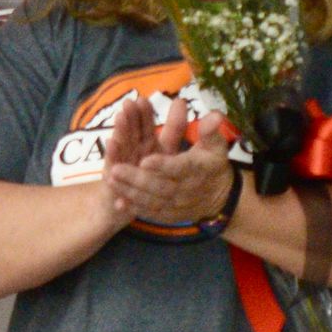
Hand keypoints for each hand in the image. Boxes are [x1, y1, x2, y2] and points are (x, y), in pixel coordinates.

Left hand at [104, 96, 236, 232]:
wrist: (220, 196)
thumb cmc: (212, 163)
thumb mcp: (215, 144)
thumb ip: (210, 130)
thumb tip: (214, 116)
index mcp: (198, 169)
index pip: (180, 168)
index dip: (163, 165)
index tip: (145, 160)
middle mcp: (188, 189)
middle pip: (161, 186)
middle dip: (138, 179)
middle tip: (116, 169)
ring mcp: (178, 205)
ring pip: (153, 201)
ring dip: (131, 192)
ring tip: (111, 179)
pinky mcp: (171, 216)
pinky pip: (152, 214)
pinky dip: (135, 209)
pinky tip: (119, 202)